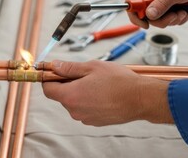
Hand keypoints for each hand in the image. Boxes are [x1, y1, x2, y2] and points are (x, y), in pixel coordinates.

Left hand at [42, 60, 173, 125]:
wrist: (140, 98)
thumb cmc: (119, 81)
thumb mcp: (92, 67)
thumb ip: (69, 68)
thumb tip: (54, 66)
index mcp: (70, 96)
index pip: (47, 89)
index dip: (48, 77)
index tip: (52, 70)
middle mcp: (75, 110)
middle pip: (62, 95)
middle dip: (68, 83)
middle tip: (84, 72)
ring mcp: (85, 118)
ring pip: (75, 101)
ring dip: (80, 91)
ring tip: (98, 82)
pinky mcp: (95, 121)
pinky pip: (86, 108)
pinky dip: (90, 99)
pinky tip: (103, 92)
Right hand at [126, 0, 187, 28]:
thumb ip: (161, 4)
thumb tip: (149, 15)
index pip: (131, 3)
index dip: (135, 16)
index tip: (146, 24)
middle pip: (146, 16)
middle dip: (162, 19)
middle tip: (174, 15)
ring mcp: (157, 0)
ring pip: (157, 19)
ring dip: (171, 19)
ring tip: (182, 11)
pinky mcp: (164, 5)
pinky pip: (165, 19)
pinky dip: (176, 18)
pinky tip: (184, 11)